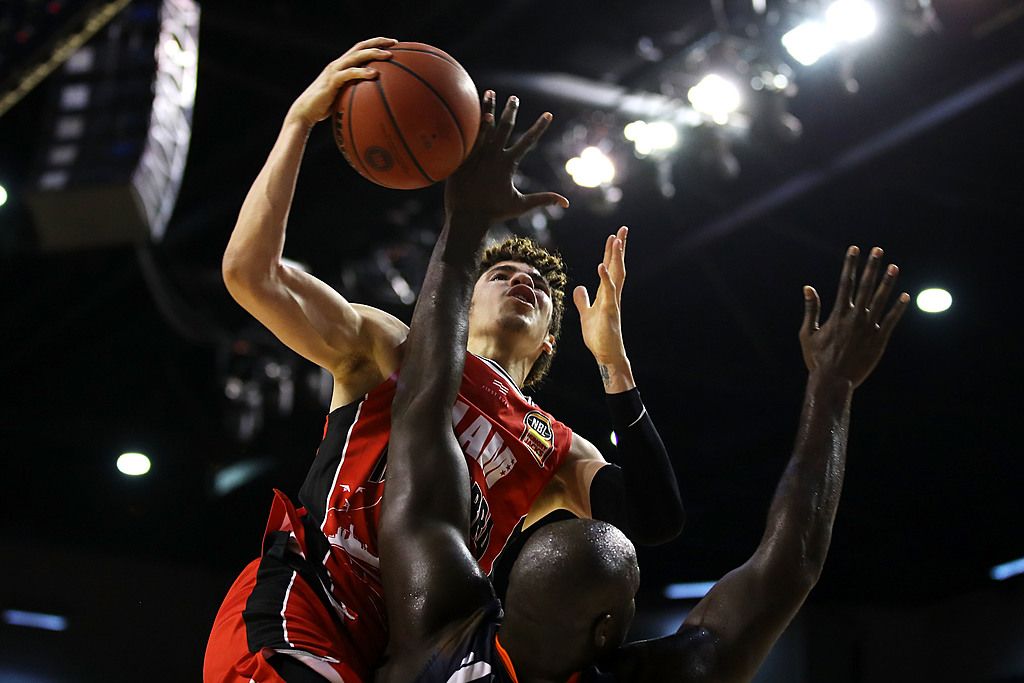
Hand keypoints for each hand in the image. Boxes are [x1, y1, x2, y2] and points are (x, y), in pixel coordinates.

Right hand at [286, 37, 396, 127]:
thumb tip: (373, 102)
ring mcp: (334, 71)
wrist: (305, 113)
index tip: (392, 44)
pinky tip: (375, 74)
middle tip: (395, 43)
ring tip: (389, 56)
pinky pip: (349, 73)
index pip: (360, 49)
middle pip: (360, 47)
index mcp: (341, 66)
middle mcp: (338, 64)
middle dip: (378, 42)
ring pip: (356, 56)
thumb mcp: (342, 98)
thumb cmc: (324, 108)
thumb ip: (355, 94)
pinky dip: (362, 72)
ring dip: (373, 53)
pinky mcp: (332, 81)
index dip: (375, 44)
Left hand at [444, 92, 568, 224]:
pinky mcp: (461, 158)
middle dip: (511, 111)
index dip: (540, 127)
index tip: (548, 114)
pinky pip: (467, 136)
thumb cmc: (493, 213)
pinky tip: (470, 111)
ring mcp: (476, 155)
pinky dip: (471, 123)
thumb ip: (543, 200)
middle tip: (514, 98)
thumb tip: (566, 203)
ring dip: (488, 108)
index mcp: (508, 164)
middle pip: (505, 127)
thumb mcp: (520, 205)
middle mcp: (493, 155)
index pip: (528, 141)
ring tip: (489, 93)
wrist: (466, 218)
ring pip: (484, 126)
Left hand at [573, 226, 628, 365]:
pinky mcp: (609, 311)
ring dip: (615, 257)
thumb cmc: (598, 336)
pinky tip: (601, 266)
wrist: (606, 354)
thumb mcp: (586, 313)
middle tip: (623, 229)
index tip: (614, 236)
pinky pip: (608, 292)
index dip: (611, 253)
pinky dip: (605, 278)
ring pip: (616, 275)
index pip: (610, 268)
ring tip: (616, 240)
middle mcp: (612, 295)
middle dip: (619, 248)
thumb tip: (579, 287)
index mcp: (607, 294)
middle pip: (617, 266)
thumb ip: (583, 300)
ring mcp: (612, 302)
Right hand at [800, 246, 909, 387]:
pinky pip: (891, 320)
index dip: (850, 264)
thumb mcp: (807, 333)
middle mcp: (855, 317)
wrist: (833, 381)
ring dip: (887, 282)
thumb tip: (807, 288)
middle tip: (878, 250)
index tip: (855, 249)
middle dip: (871, 266)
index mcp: (838, 314)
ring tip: (894, 267)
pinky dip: (898, 308)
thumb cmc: (817, 359)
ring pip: (880, 300)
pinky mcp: (879, 340)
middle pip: (865, 286)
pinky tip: (905, 297)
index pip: (845, 283)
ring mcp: (869, 328)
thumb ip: (811, 309)